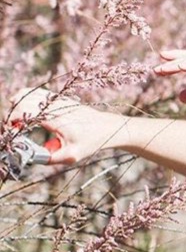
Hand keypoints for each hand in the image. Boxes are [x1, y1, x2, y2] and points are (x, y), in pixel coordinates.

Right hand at [7, 88, 126, 163]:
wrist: (108, 127)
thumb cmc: (92, 142)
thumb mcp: (72, 156)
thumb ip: (51, 158)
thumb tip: (31, 157)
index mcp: (56, 119)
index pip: (25, 112)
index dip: (12, 121)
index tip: (12, 132)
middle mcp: (55, 105)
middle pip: (22, 100)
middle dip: (12, 114)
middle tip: (14, 129)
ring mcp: (57, 99)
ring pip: (27, 93)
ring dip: (17, 105)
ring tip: (19, 121)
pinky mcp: (59, 98)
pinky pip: (36, 93)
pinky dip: (26, 99)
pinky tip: (27, 112)